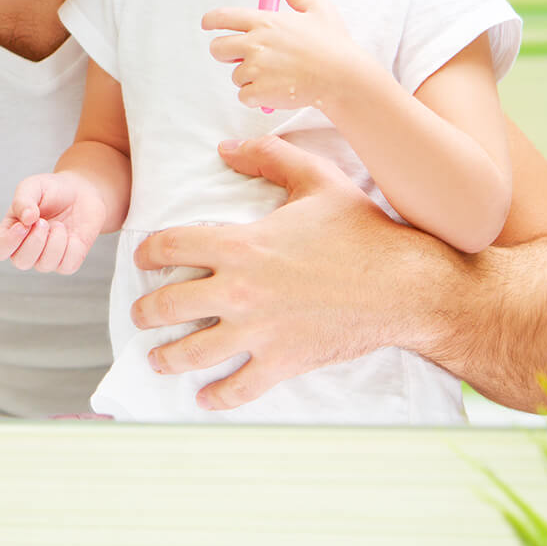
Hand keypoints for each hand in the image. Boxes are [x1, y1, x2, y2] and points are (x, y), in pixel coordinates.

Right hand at [0, 172, 107, 273]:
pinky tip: (72, 234)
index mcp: (11, 232)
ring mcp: (46, 258)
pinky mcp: (67, 262)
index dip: (9, 241)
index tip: (23, 224)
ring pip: (44, 265)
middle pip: (21, 262)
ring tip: (59, 225)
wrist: (80, 191)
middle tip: (44, 221)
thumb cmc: (52, 190)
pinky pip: (67, 266)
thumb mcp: (33, 186)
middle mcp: (26, 249)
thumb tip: (26, 219)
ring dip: (55, 241)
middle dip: (35, 240)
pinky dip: (72, 247)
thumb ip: (23, 200)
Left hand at [129, 135, 399, 409]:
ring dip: (167, 357)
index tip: (142, 258)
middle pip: (168, 305)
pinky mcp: (282, 362)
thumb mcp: (316, 178)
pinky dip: (217, 397)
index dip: (147, 252)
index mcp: (240, 245)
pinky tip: (205, 397)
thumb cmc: (362, 230)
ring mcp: (258, 331)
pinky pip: (239, 388)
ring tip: (158, 358)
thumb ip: (268, 156)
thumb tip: (225, 147)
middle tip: (141, 314)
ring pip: (192, 352)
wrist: (405, 286)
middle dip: (146, 311)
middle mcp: (238, 291)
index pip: (170, 247)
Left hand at [202, 0, 376, 110]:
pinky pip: (244, 96)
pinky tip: (276, 90)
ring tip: (275, 75)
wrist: (342, 79)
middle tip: (247, 56)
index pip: (223, 17)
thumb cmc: (333, 44)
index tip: (208, 24)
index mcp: (265, 22)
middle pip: (217, 48)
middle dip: (227, 53)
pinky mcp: (260, 92)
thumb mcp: (318, 10)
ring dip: (249, 77)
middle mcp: (255, 44)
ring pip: (235, 75)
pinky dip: (256, 97)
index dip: (211, 21)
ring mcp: (256, 69)